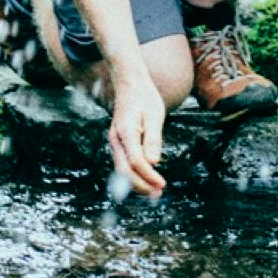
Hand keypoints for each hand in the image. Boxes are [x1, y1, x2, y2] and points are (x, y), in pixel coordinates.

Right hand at [106, 67, 167, 198]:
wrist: (130, 83)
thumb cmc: (144, 97)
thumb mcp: (155, 115)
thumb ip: (153, 139)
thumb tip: (154, 162)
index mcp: (125, 131)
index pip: (136, 161)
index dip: (149, 176)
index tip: (162, 185)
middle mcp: (116, 139)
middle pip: (125, 171)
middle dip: (141, 186)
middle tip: (158, 194)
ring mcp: (115, 142)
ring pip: (122, 170)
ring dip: (137, 183)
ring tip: (154, 191)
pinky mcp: (119, 143)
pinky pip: (123, 163)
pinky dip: (134, 175)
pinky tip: (147, 179)